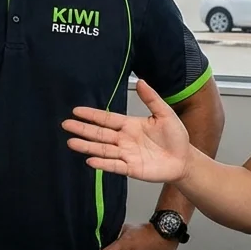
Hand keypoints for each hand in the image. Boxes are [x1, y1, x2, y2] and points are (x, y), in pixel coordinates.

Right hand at [62, 80, 191, 183]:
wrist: (184, 159)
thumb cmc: (175, 137)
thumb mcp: (165, 114)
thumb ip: (151, 99)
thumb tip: (141, 81)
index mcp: (130, 125)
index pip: (107, 119)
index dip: (92, 115)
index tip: (76, 111)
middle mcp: (124, 140)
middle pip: (99, 134)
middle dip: (82, 129)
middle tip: (66, 125)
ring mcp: (126, 154)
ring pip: (103, 149)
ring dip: (87, 146)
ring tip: (71, 142)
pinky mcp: (131, 168)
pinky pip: (114, 165)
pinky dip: (103, 163)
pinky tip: (91, 160)